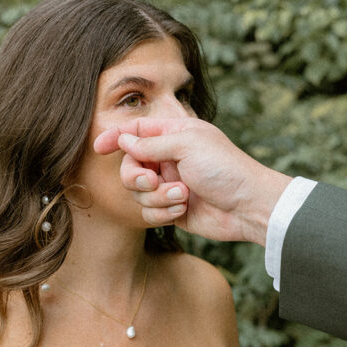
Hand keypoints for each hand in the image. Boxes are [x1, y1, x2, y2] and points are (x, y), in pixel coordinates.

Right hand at [93, 118, 291, 244]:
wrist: (248, 206)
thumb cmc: (225, 169)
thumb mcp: (187, 145)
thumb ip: (151, 144)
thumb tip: (124, 141)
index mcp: (174, 136)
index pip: (136, 133)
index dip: (115, 138)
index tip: (98, 147)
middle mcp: (169, 160)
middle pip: (130, 166)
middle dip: (136, 176)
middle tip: (152, 180)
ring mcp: (170, 185)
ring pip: (138, 193)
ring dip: (156, 197)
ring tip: (181, 196)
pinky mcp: (173, 210)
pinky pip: (150, 213)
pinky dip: (163, 212)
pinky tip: (183, 209)